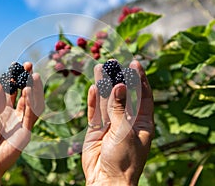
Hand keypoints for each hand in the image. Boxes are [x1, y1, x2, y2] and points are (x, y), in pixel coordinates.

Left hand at [0, 62, 43, 185]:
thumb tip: (1, 86)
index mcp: (3, 111)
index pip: (12, 92)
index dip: (14, 79)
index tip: (16, 65)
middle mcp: (14, 115)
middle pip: (24, 94)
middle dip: (27, 80)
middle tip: (29, 66)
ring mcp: (21, 123)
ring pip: (32, 104)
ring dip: (34, 89)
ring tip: (33, 75)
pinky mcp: (25, 133)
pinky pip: (31, 116)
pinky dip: (31, 104)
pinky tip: (28, 91)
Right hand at [82, 60, 153, 185]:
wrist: (107, 180)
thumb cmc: (125, 160)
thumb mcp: (126, 132)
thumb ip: (120, 108)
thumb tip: (119, 86)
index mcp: (143, 123)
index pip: (143, 96)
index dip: (139, 79)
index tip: (134, 63)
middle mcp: (127, 121)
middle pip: (123, 95)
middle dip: (119, 79)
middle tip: (113, 62)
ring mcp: (111, 125)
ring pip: (107, 101)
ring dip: (104, 85)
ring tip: (100, 67)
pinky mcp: (96, 130)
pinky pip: (95, 112)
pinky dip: (93, 100)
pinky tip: (93, 87)